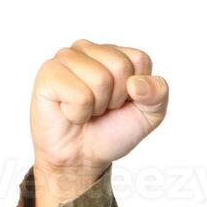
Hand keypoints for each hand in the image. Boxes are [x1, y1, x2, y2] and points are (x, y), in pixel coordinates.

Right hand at [29, 38, 168, 182]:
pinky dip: (79, 113)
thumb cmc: (112, 130)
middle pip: (121, 66)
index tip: (123, 102)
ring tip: (86, 109)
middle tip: (102, 108)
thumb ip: (158, 94)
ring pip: (100, 79)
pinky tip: (69, 112)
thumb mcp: (150, 115)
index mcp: (114, 53)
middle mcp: (89, 49)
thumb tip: (137, 83)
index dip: (138, 90)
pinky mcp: (48, 74)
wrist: (83, 157)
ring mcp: (66, 58)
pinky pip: (79, 95)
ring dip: (97, 106)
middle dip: (117, 98)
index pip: (140, 59)